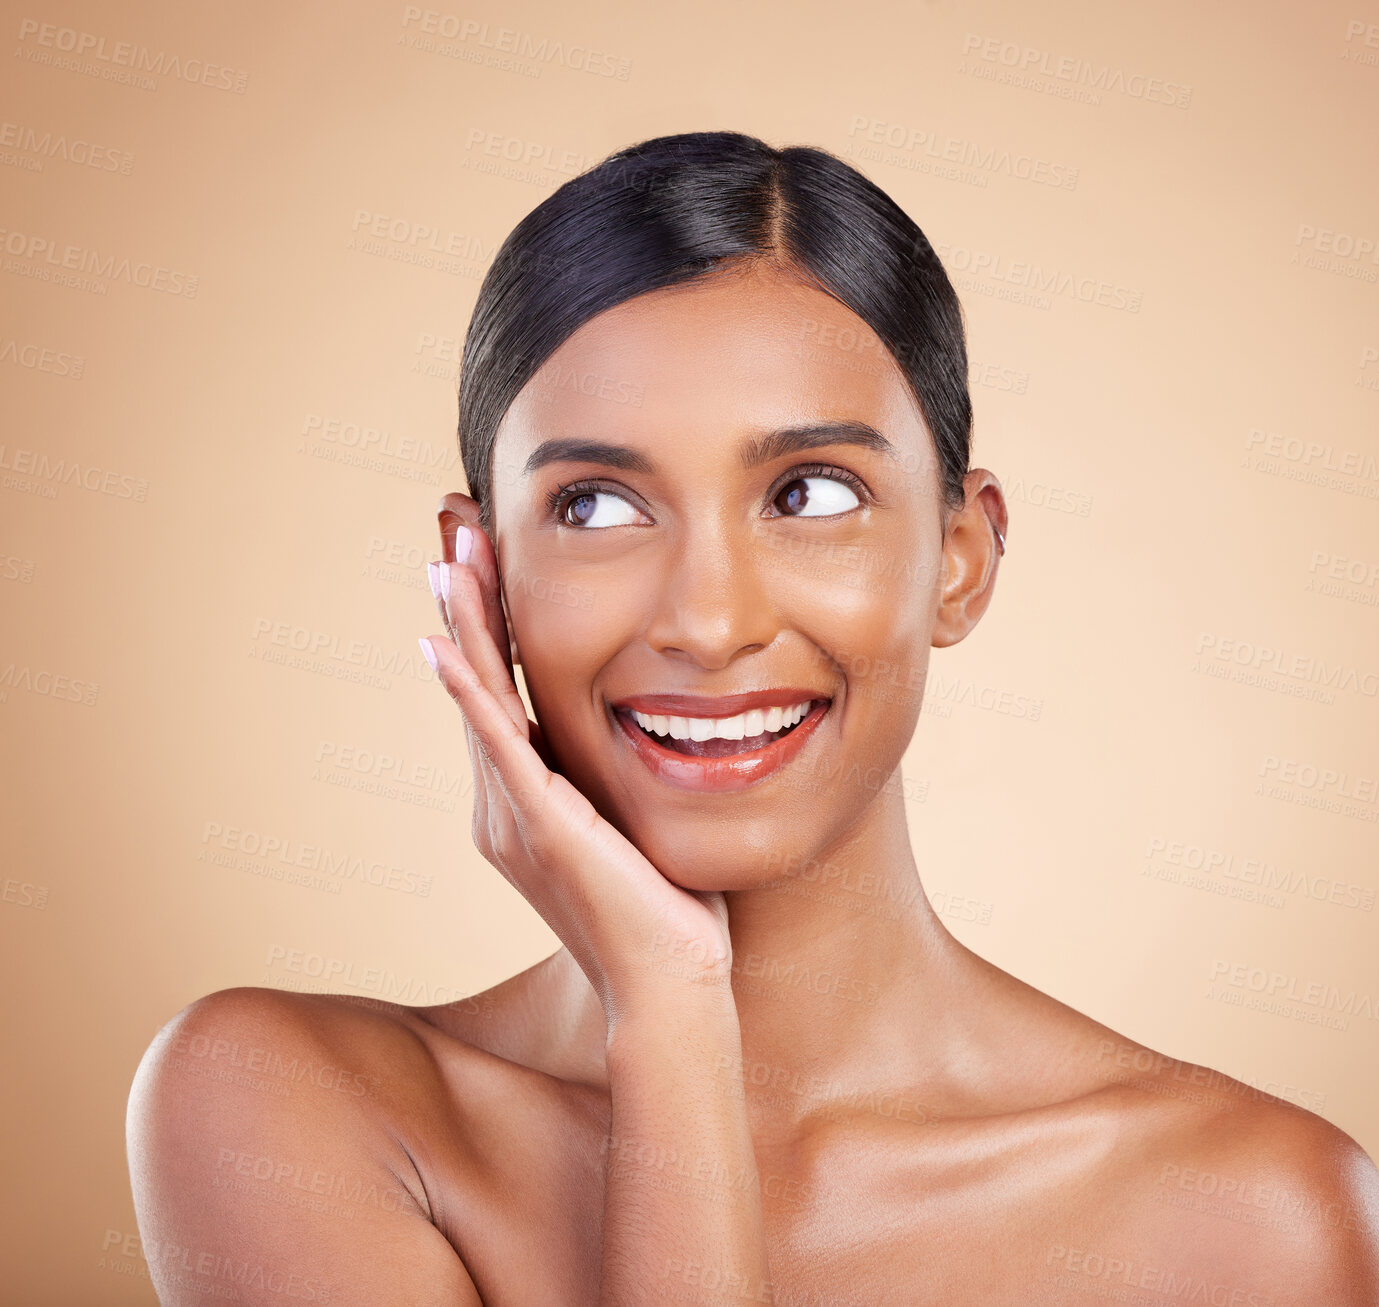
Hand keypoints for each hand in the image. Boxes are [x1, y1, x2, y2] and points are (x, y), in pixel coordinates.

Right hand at [420, 500, 733, 1025]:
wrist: (670, 986)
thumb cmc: (666, 910)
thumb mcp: (632, 821)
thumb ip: (613, 777)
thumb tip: (641, 730)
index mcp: (528, 799)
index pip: (500, 691)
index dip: (488, 623)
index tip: (481, 557)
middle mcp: (505, 804)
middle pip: (478, 682)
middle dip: (467, 602)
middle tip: (452, 529)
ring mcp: (516, 816)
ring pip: (479, 701)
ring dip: (463, 625)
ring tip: (448, 556)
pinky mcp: (541, 827)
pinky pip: (498, 747)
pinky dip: (470, 694)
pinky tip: (444, 647)